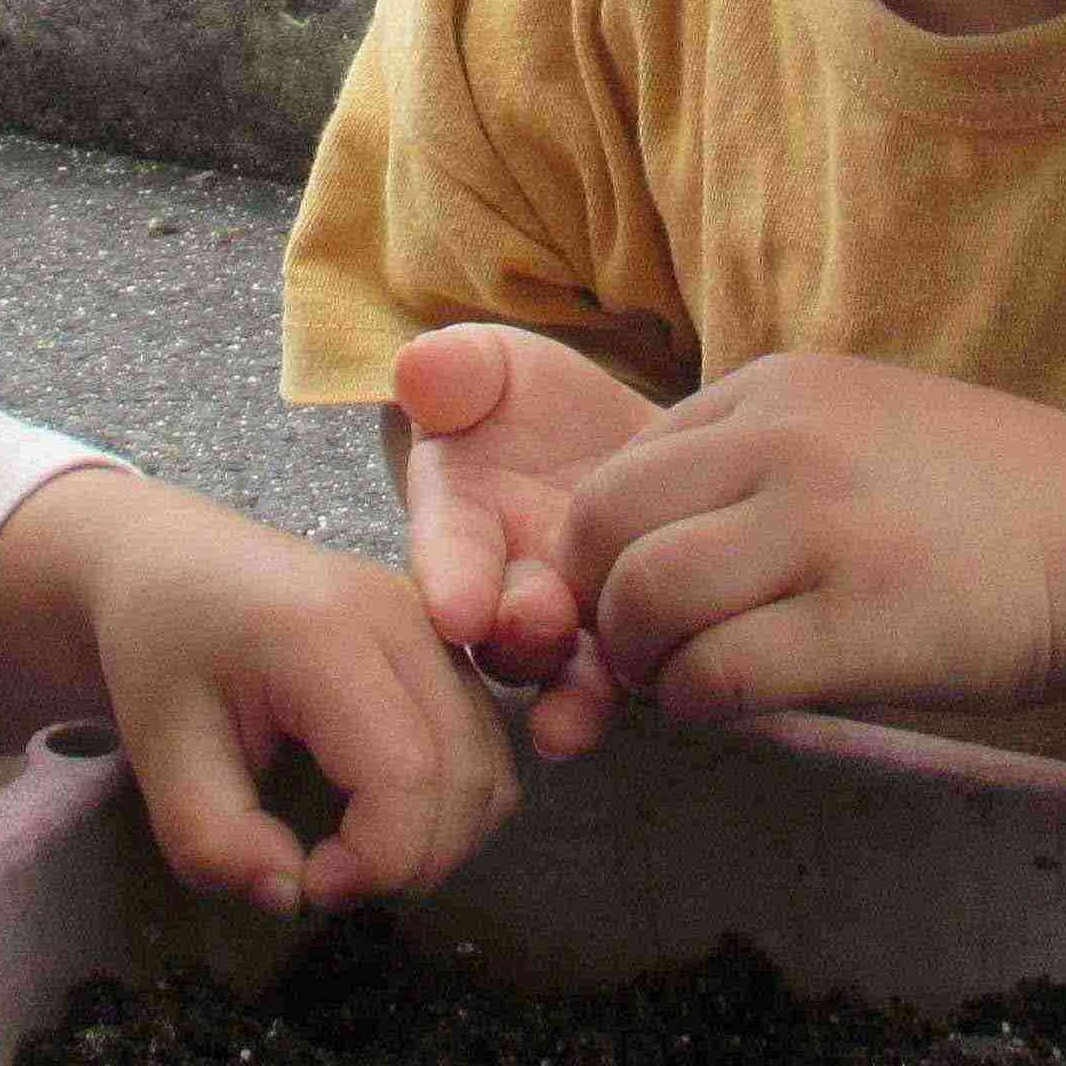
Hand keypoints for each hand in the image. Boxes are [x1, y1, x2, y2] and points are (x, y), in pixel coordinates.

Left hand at [81, 498, 517, 917]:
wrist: (170, 560)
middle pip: (466, 776)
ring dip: (439, 837)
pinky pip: (485, 743)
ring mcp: (431, 623)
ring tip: (352, 847)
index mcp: (325, 634)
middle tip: (324, 876)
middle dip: (410, 861)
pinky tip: (379, 811)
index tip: (309, 883)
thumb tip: (288, 895)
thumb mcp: (158, 749)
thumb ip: (213, 839)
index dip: (376, 861)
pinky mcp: (441, 640)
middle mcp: (402, 616)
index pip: (406, 775)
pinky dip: (452, 802)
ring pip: (491, 765)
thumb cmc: (160, 646)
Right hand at [392, 327, 654, 749]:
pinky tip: (644, 701)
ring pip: (557, 672)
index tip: (456, 608)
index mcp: (457, 521)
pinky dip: (617, 701)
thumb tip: (420, 364)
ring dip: (566, 688)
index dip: (450, 576)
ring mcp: (561, 627)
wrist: (620, 442)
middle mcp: (498, 589)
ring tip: (581, 698)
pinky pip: (619, 684)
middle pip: (498, 629)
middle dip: (514, 634)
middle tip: (539, 621)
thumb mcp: (493, 369)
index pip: (446, 550)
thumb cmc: (534, 404)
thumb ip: (457, 368)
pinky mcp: (625, 645)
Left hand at [556, 354, 1065, 733]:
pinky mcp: (863, 621)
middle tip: (633, 647)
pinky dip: (696, 703)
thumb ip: (749, 452)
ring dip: (639, 658)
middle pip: (603, 523)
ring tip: (674, 679)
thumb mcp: (850, 420)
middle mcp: (786, 442)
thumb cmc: (973, 497)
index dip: (601, 547)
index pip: (618, 465)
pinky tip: (724, 705)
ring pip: (647, 596)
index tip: (628, 594)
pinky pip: (719, 672)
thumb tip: (642, 524)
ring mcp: (824, 528)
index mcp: (774, 389)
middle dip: (595, 601)